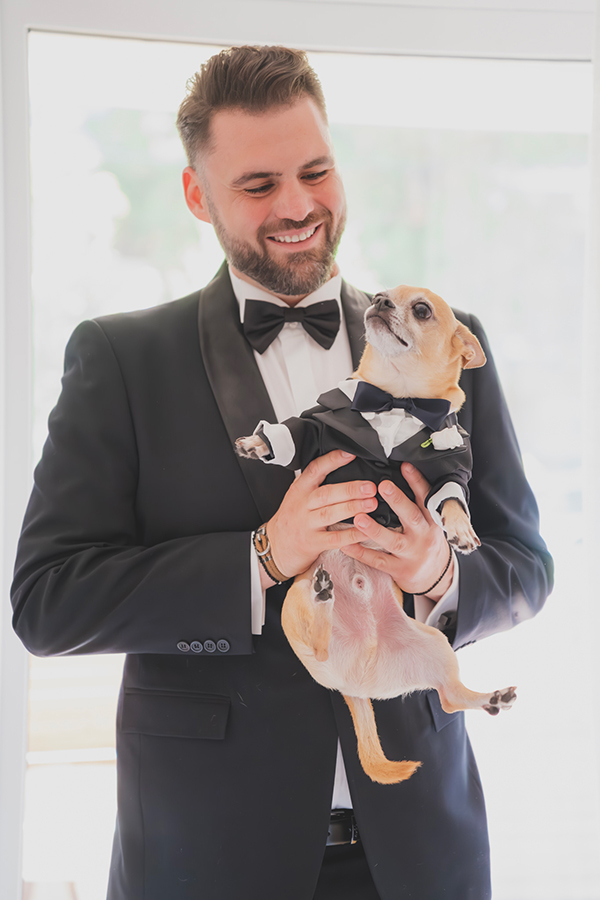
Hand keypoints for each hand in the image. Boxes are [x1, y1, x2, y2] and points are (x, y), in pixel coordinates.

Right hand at [266, 450, 377, 578]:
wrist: (275, 547)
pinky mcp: (312, 543)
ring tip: (371, 504)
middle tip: (370, 487)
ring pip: (330, 514)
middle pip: (326, 494)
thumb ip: (315, 483)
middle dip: (349, 489)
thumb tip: (343, 466)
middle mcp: (302, 505)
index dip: (332, 461)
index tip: (350, 454)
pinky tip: (364, 530)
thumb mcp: (297, 496)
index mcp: (300, 490)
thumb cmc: (292, 519)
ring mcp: (306, 525)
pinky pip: (334, 538)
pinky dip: (350, 535)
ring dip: (352, 508)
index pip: (315, 470)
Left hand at [341, 463, 453, 600]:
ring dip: (374, 529)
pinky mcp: (399, 569)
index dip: (416, 481)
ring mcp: (411, 553)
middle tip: (383, 486)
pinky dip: (361, 552)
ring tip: (359, 518)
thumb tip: (400, 475)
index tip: (404, 466)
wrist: (436, 576)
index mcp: (431, 520)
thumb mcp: (430, 522)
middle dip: (397, 500)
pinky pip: (378, 560)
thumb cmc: (427, 542)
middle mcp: (423, 535)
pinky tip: (347, 544)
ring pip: (392, 540)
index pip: (425, 497)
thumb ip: (418, 504)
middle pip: (411, 516)